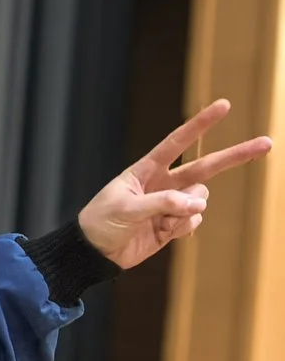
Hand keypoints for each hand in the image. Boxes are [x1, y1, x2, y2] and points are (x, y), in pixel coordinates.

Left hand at [78, 99, 270, 270]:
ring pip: (200, 199)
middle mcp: (164, 183)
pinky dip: (181, 227)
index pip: (178, 142)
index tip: (224, 105)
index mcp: (147, 170)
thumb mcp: (125, 209)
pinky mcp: (175, 224)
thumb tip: (195, 204)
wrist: (93, 255)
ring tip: (159, 220)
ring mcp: (172, 204)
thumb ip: (161, 203)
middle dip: (236, 155)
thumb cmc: (100, 223)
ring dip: (186, 210)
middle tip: (267, 143)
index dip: (201, 124)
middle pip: (207, 166)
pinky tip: (161, 233)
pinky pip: (194, 221)